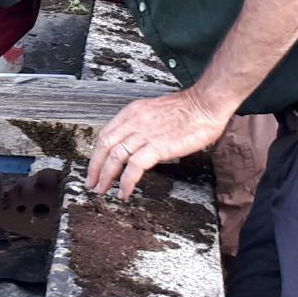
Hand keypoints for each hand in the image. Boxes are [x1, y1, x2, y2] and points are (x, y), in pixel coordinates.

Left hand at [87, 87, 234, 201]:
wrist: (205, 105)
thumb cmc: (188, 110)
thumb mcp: (155, 112)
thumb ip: (141, 126)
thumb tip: (134, 144)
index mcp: (132, 112)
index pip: (105, 134)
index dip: (96, 154)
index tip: (94, 168)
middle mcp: (134, 121)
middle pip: (105, 146)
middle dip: (95, 168)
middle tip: (92, 184)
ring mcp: (144, 134)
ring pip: (115, 157)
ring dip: (106, 177)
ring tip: (103, 191)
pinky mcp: (157, 146)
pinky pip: (134, 167)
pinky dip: (126, 182)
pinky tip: (125, 191)